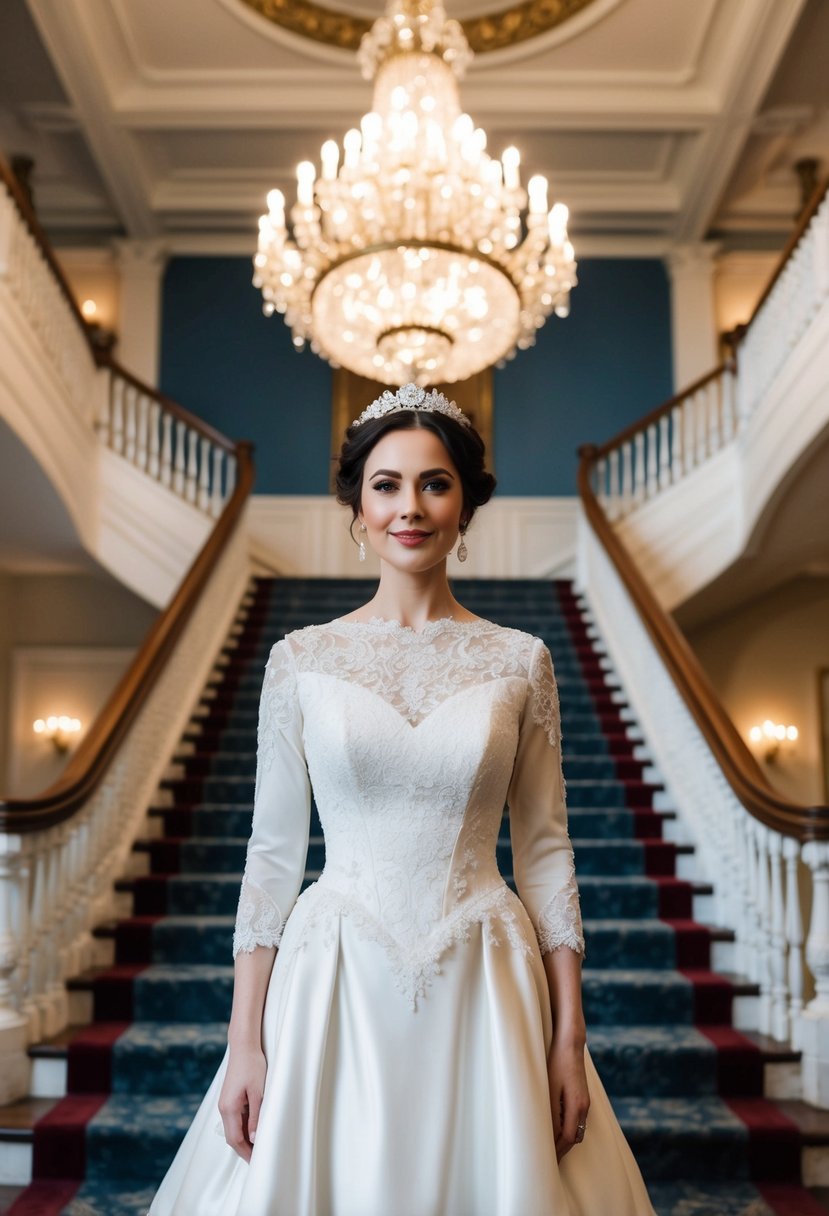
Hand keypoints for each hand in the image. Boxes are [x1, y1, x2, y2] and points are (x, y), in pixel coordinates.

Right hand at [218, 1043, 266, 1161]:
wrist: (243, 1046)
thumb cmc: (252, 1066)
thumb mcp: (258, 1092)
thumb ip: (255, 1116)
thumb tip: (254, 1138)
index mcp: (229, 1108)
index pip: (235, 1139)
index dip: (246, 1152)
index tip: (257, 1162)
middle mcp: (224, 1108)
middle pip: (231, 1137)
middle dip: (244, 1150)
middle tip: (258, 1158)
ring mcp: (225, 1103)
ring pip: (232, 1129)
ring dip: (243, 1139)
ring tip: (259, 1146)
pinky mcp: (229, 1098)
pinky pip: (234, 1119)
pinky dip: (242, 1128)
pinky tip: (254, 1129)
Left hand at [547, 1037, 589, 1161]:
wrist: (571, 1045)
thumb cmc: (557, 1063)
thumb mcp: (550, 1088)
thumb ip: (551, 1112)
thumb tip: (549, 1134)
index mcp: (576, 1106)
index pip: (568, 1138)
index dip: (557, 1151)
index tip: (547, 1161)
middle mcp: (583, 1107)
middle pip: (575, 1138)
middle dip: (562, 1150)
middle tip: (548, 1161)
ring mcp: (585, 1102)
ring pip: (577, 1130)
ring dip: (565, 1141)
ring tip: (551, 1149)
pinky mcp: (582, 1097)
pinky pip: (577, 1121)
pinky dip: (569, 1130)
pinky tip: (558, 1130)